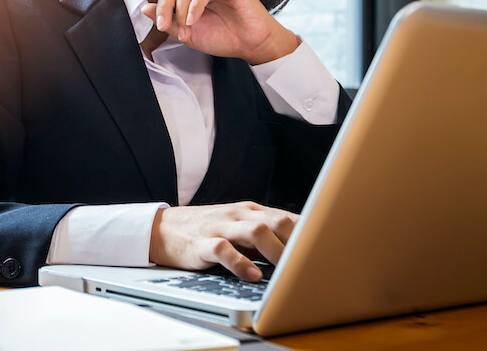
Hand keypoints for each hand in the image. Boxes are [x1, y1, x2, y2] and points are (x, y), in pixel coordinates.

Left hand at [127, 0, 297, 64]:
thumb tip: (146, 8)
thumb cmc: (224, 38)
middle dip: (164, 4)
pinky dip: (195, 5)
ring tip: (186, 28)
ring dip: (180, 9)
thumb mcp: (189, 34)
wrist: (251, 45)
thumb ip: (169, 21)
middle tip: (164, 25)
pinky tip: (194, 19)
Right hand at [149, 202, 298, 281]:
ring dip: (275, 252)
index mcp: (251, 211)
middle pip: (277, 221)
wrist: (163, 229)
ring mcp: (221, 226)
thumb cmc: (207, 231)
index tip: (323, 253)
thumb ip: (265, 235)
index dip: (308, 235)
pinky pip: (225, 250)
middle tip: (306, 264)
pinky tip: (252, 276)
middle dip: (296, 243)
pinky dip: (241, 264)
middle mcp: (239, 215)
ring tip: (285, 271)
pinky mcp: (203, 243)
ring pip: (256, 231)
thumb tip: (298, 251)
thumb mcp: (239, 227)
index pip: (287, 217)